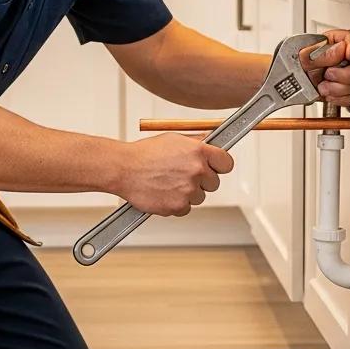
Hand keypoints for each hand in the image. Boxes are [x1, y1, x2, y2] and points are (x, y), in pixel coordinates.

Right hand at [117, 133, 234, 216]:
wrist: (123, 168)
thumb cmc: (145, 153)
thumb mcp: (174, 140)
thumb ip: (196, 144)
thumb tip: (212, 143)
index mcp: (198, 151)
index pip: (226, 163)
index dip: (220, 166)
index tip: (215, 167)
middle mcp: (197, 170)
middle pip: (214, 182)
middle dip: (203, 181)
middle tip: (184, 176)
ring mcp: (188, 189)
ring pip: (200, 197)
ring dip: (188, 193)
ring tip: (168, 183)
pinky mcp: (178, 206)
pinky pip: (186, 208)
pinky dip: (176, 204)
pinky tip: (164, 192)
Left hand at [301, 29, 349, 106]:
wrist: (290, 82)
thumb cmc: (296, 64)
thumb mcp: (304, 55)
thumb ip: (322, 52)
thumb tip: (341, 49)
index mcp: (336, 42)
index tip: (346, 55)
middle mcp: (345, 58)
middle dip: (343, 75)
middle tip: (327, 74)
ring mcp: (348, 74)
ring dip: (338, 89)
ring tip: (323, 86)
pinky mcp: (347, 90)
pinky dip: (340, 98)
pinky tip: (328, 93)